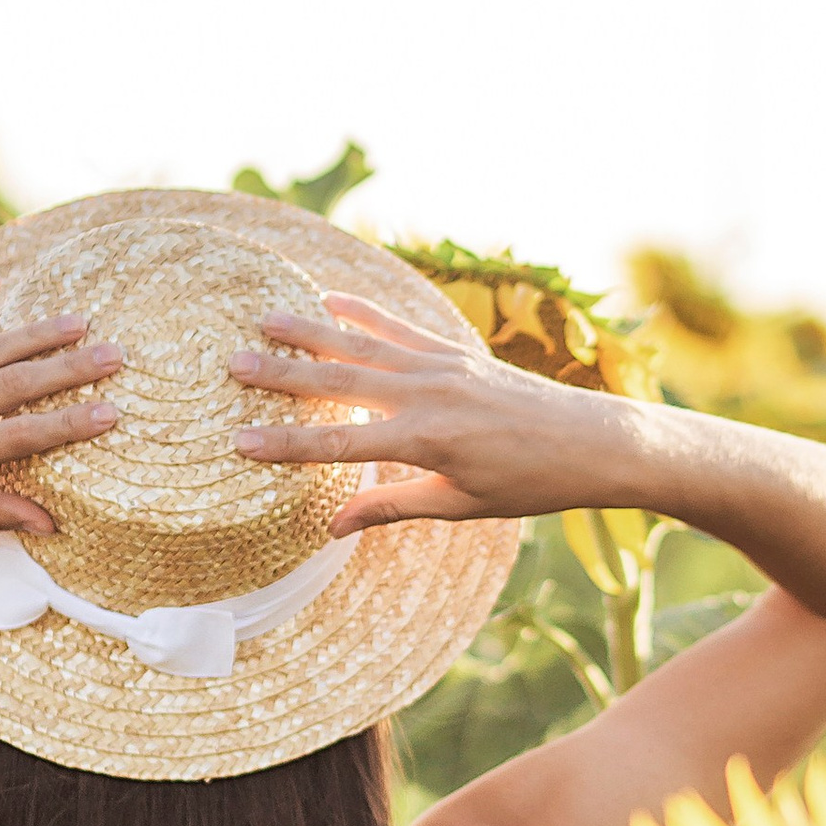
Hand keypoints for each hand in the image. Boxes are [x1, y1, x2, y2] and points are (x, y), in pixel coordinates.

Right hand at [229, 291, 631, 530]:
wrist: (593, 441)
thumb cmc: (532, 484)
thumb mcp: (461, 506)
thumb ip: (392, 507)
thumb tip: (333, 526)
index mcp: (426, 442)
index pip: (338, 444)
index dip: (285, 444)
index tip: (238, 442)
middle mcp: (429, 395)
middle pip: (339, 382)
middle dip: (283, 374)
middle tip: (232, 362)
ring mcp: (443, 366)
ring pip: (364, 345)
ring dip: (312, 331)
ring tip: (265, 318)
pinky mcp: (458, 352)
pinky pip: (402, 328)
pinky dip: (366, 313)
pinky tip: (333, 299)